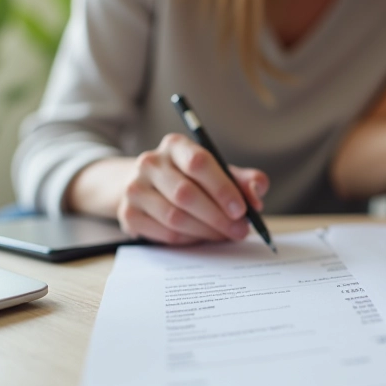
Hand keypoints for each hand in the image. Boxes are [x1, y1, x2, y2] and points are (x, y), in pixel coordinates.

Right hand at [116, 133, 267, 244]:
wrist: (146, 187)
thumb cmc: (190, 179)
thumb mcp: (218, 171)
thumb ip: (243, 179)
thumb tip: (256, 193)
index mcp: (175, 145)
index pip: (199, 163)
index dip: (222, 189)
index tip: (242, 210)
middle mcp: (151, 162)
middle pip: (186, 194)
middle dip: (218, 217)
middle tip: (239, 231)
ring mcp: (135, 188)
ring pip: (175, 217)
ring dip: (206, 231)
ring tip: (224, 235)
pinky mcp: (128, 214)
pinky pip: (165, 233)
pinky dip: (189, 240)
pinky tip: (201, 237)